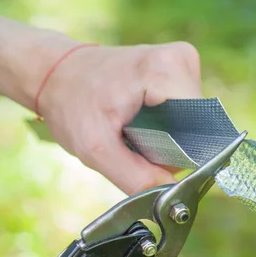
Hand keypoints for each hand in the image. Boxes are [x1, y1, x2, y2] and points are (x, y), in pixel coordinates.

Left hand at [39, 42, 202, 194]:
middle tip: (135, 145)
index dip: (181, 154)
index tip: (150, 160)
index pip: (201, 127)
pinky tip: (142, 122)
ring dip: (168, 138)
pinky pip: (187, 112)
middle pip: (198, 126)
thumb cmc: (71, 104)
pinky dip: (167, 127)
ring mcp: (182, 60)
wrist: (55, 73)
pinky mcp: (179, 68)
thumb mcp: (96, 148)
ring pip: (194, 122)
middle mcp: (180, 58)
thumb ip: (137, 177)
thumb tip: (173, 198)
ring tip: (134, 131)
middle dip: (172, 147)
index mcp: (165, 69)